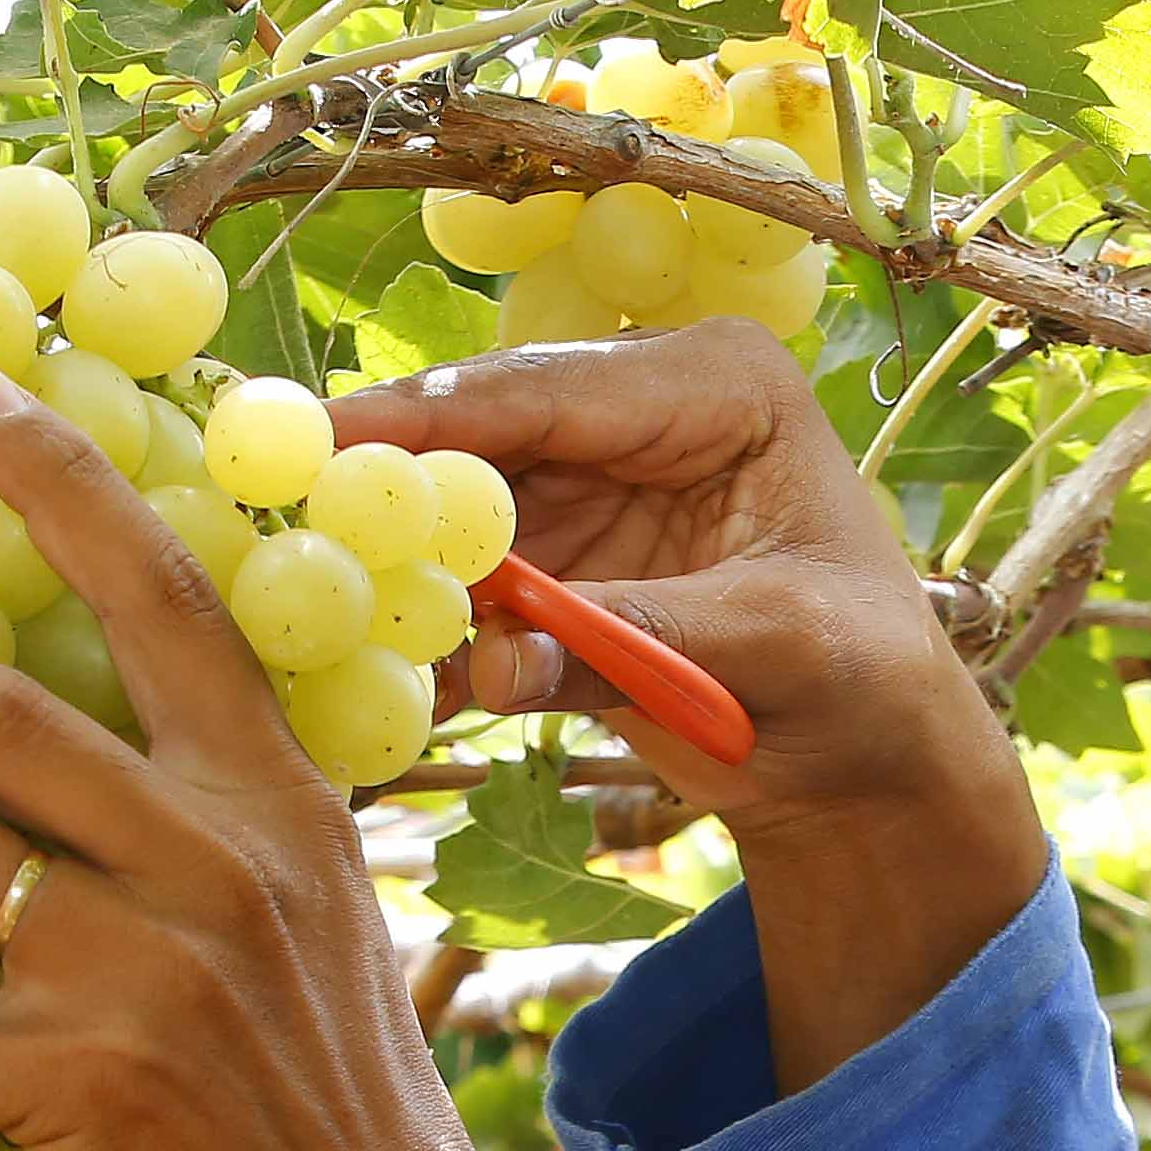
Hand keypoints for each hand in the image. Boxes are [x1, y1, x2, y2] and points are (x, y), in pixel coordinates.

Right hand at [342, 322, 1048, 1092]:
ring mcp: (587, 492)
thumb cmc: (864, 682)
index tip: (335, 446)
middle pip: (484, 438)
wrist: (867, 766)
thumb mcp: (777, 650)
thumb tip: (501, 665)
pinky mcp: (554, 569)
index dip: (441, 420)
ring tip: (300, 604)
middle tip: (283, 517)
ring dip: (390, 567)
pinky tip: (353, 674)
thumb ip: (640, 644)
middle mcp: (637, 417)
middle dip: (393, 487)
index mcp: (717, 384)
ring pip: (455, 514)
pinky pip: (463, 592)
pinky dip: (416, 633)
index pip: (556, 391)